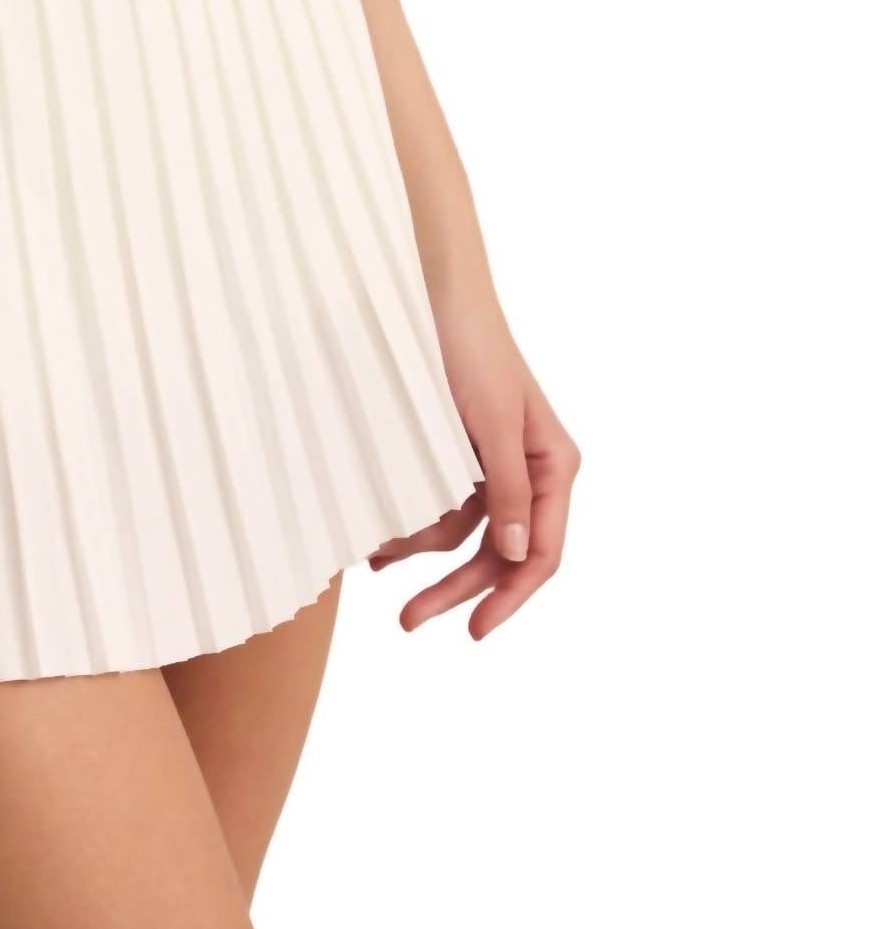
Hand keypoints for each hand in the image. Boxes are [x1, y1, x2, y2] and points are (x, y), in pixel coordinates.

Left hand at [369, 307, 578, 638]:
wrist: (432, 298)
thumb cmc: (471, 352)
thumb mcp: (489, 424)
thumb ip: (508, 490)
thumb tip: (518, 556)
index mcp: (553, 466)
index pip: (541, 553)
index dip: (511, 597)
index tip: (474, 630)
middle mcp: (528, 473)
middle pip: (499, 554)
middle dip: (454, 588)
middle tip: (407, 621)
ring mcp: (490, 467)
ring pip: (462, 534)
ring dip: (420, 550)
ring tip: (374, 559)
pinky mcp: (456, 457)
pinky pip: (439, 505)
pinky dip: (412, 522)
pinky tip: (381, 540)